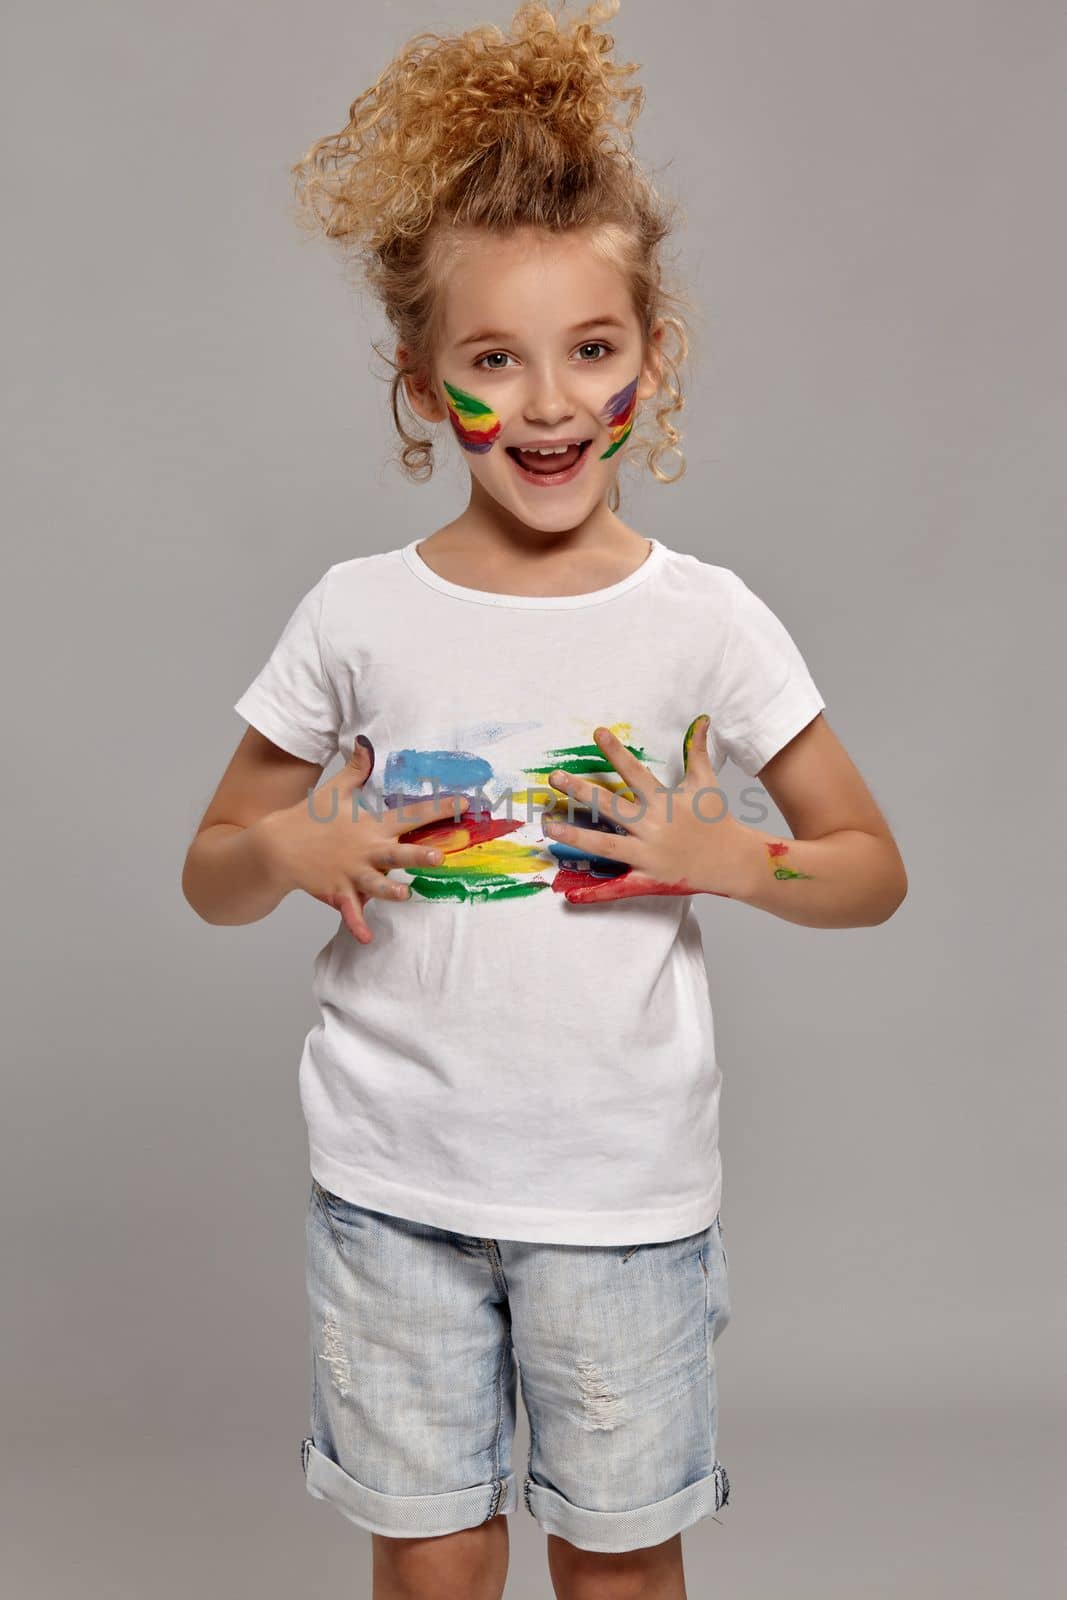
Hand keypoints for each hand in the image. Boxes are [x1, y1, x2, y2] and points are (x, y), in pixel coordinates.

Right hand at [261, 736, 468, 942]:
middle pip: (398, 852)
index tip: (466, 803)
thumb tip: (365, 742)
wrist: (278, 846)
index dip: (441, 808)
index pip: (412, 814)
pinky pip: (351, 911)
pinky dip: (357, 924)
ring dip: (391, 889)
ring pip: (376, 884)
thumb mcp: (335, 790)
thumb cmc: (310, 817)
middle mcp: (365, 850)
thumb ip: (356, 768)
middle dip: (419, 854)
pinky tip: (367, 938)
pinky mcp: (338, 892)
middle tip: (440, 856)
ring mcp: (352, 873)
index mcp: (371, 825)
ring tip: (406, 892)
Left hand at [542, 715, 753, 904]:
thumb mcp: (706, 782)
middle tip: (554, 777)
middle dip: (581, 791)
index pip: (635, 772)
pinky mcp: (648, 879)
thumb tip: (701, 719)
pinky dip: (595, 894)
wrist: (733, 860)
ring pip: (606, 845)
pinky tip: (570, 897)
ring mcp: (648, 855)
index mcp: (664, 802)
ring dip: (576, 836)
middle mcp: (653, 827)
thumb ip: (697, 751)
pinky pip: (618, 888)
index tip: (597, 733)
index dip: (616, 752)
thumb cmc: (716, 819)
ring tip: (549, 827)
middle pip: (611, 806)